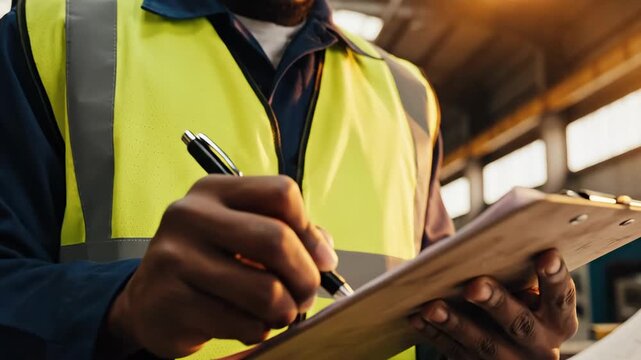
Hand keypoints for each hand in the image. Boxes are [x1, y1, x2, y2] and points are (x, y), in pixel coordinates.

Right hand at [104, 176, 337, 357]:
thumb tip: (324, 255)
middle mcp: (190, 216)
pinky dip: (260, 329)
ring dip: (286, 310)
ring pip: (266, 290)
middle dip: (305, 276)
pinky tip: (251, 324)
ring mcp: (176, 258)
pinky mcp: (171, 302)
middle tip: (306, 294)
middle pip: (277, 240)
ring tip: (280, 312)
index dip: (310, 231)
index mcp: (213, 191)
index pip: (281, 193)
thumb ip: (287, 233)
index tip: (320, 258)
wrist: (147, 302)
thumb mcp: (240, 233)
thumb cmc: (206, 263)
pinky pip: (244, 323)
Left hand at [410, 249, 577, 359]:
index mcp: (558, 321)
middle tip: (473, 285)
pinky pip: (456, 352)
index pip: (561, 299)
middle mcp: (540, 346)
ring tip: (432, 307)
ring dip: (455, 324)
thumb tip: (490, 240)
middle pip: (518, 324)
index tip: (547, 254)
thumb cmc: (519, 304)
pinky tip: (418, 317)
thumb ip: (520, 275)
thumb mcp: (530, 294)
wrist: (516, 355)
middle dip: (495, 303)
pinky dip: (435, 333)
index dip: (555, 278)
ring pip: (483, 344)